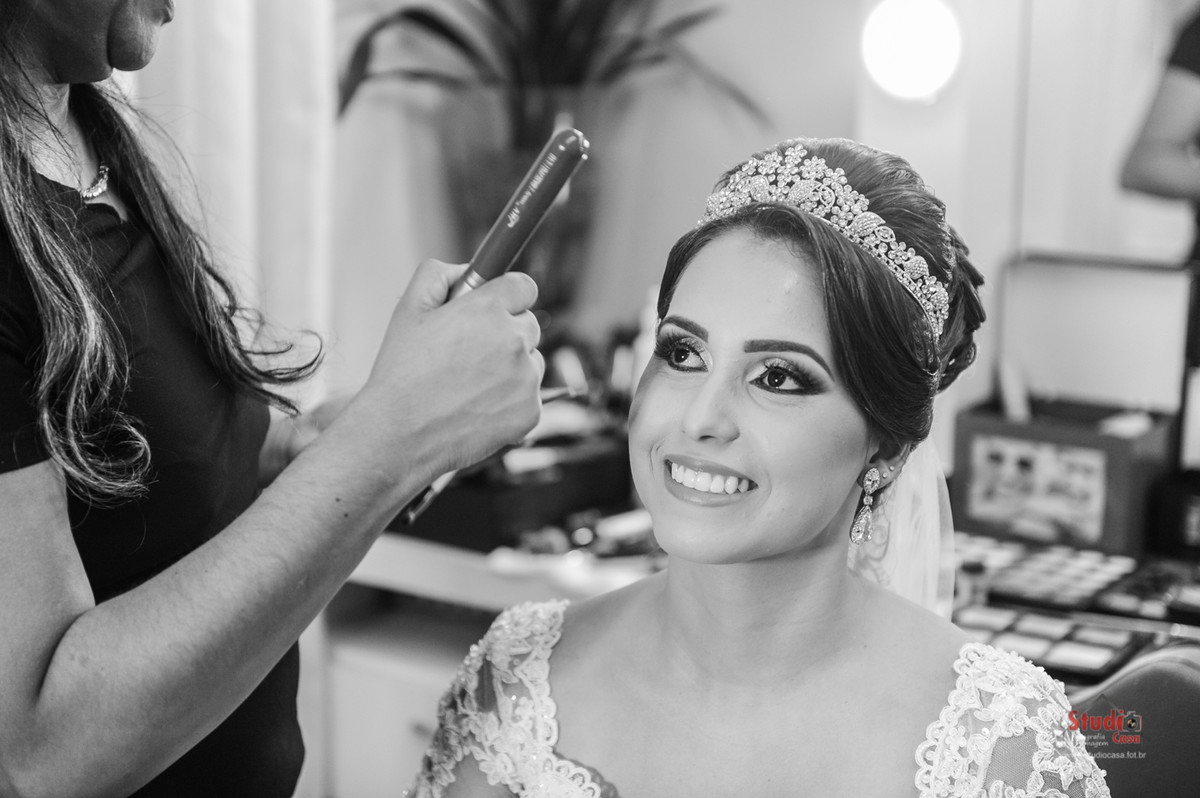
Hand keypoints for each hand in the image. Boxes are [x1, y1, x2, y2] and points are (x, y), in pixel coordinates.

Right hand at [349, 259, 544, 478]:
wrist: (400, 435)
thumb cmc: (401, 373)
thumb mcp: (408, 309)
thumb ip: (438, 275)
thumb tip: (466, 270)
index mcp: (488, 309)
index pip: (524, 286)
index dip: (507, 296)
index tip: (496, 307)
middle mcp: (514, 339)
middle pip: (529, 324)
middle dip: (506, 332)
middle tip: (471, 353)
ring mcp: (526, 378)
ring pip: (531, 361)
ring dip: (511, 367)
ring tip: (469, 385)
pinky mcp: (531, 412)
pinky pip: (529, 396)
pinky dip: (510, 401)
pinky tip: (478, 407)